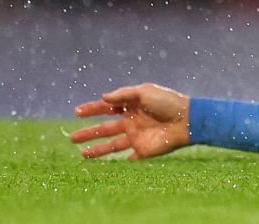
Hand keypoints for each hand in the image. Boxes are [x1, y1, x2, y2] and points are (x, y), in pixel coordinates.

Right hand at [69, 84, 191, 159]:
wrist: (187, 120)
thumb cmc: (167, 102)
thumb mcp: (144, 92)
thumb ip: (123, 95)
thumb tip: (103, 97)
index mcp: (132, 105)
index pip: (108, 108)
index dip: (92, 109)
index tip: (76, 112)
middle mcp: (132, 121)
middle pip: (106, 128)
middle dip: (89, 132)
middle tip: (71, 137)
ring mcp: (136, 137)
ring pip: (112, 145)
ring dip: (97, 150)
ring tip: (81, 154)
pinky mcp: (142, 151)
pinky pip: (127, 159)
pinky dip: (118, 163)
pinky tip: (106, 167)